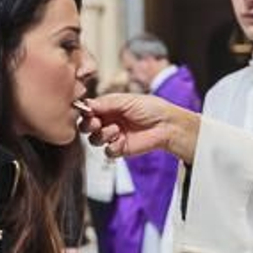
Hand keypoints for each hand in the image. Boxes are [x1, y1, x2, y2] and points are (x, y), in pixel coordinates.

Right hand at [83, 94, 200, 163]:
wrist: (166, 125)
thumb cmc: (151, 109)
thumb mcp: (127, 100)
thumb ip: (106, 103)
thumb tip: (86, 104)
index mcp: (109, 108)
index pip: (89, 110)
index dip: (85, 112)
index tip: (87, 111)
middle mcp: (109, 121)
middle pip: (86, 126)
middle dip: (88, 125)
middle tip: (96, 123)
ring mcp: (113, 136)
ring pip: (94, 139)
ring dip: (102, 134)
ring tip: (116, 129)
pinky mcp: (120, 149)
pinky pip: (107, 151)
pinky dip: (112, 146)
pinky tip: (122, 140)